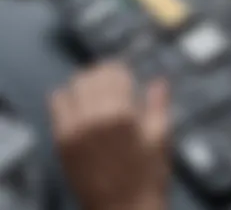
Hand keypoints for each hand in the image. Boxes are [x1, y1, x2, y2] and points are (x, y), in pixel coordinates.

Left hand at [50, 63, 168, 209]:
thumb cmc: (148, 174)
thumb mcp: (161, 137)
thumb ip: (159, 104)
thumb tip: (161, 79)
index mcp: (122, 114)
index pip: (115, 73)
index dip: (121, 69)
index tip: (126, 73)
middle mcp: (94, 116)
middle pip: (93, 75)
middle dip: (105, 72)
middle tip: (114, 80)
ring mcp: (73, 127)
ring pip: (74, 84)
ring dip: (87, 81)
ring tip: (96, 90)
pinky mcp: (60, 139)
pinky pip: (57, 103)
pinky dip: (67, 96)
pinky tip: (80, 103)